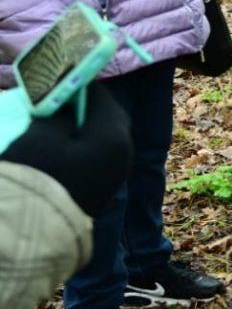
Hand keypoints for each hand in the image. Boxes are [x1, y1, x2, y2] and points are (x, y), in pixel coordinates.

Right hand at [0, 83, 129, 215]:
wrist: (31, 232)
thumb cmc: (36, 175)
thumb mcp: (41, 135)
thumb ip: (59, 115)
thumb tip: (69, 108)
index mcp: (114, 138)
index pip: (103, 99)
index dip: (81, 84)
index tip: (60, 76)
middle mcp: (122, 158)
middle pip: (109, 121)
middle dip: (86, 107)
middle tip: (60, 98)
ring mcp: (113, 179)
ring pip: (103, 141)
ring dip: (84, 128)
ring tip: (56, 120)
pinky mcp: (99, 194)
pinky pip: (95, 160)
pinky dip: (81, 148)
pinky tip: (60, 146)